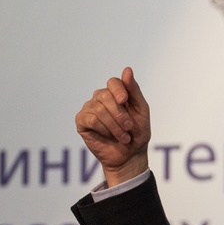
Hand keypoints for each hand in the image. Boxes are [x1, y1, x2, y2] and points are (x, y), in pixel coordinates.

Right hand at [75, 67, 150, 185]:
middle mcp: (101, 98)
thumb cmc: (137, 132)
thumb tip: (127, 69)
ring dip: (114, 126)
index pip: (113, 82)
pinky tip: (108, 136)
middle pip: (105, 95)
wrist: (130, 155)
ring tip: (123, 137)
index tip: (125, 101)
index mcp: (116, 93)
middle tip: (129, 127)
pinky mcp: (82, 121)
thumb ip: (134, 90)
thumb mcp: (141, 110)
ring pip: (99, 109)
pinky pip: (90, 119)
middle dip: (120, 114)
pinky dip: (103, 129)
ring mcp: (89, 108)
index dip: (118, 90)